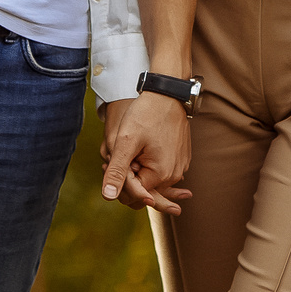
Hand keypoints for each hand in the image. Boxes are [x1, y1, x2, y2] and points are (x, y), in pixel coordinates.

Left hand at [100, 94, 191, 214]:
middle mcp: (174, 176)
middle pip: (143, 187)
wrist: (167, 94)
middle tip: (120, 152)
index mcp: (161, 175)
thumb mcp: (126, 141)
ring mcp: (180, 167)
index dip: (118, 179)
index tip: (111, 160)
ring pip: (152, 178)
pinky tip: (143, 147)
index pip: (133, 193)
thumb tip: (108, 197)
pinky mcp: (181, 159)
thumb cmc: (146, 114)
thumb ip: (117, 171)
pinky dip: (150, 163)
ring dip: (139, 168)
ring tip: (131, 148)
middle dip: (130, 174)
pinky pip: (162, 169)